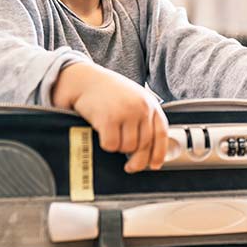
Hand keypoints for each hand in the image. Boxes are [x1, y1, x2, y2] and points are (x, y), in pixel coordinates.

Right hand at [53, 62, 167, 172]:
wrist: (86, 80)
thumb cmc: (109, 91)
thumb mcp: (134, 99)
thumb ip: (144, 118)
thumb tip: (148, 149)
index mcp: (150, 104)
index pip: (161, 134)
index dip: (159, 153)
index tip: (155, 165)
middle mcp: (141, 108)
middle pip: (144, 145)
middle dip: (137, 160)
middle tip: (130, 166)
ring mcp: (125, 113)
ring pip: (127, 147)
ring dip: (119, 148)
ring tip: (113, 137)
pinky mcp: (108, 119)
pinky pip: (111, 145)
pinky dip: (106, 145)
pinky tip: (103, 134)